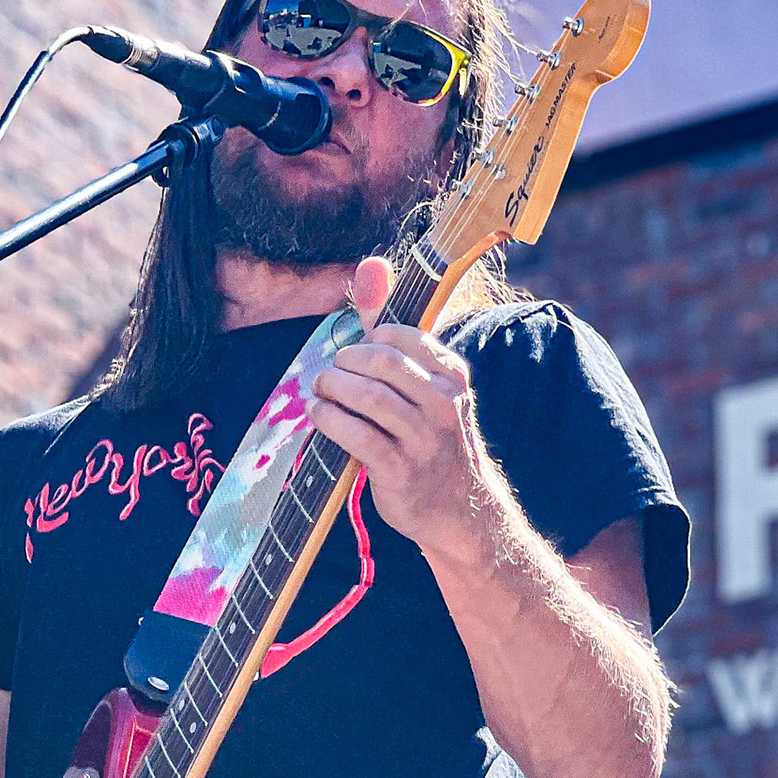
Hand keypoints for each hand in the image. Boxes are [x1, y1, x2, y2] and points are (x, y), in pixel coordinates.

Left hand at [309, 257, 494, 554]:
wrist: (458, 510)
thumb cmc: (433, 440)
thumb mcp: (428, 388)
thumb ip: (394, 332)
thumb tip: (371, 266)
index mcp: (453, 376)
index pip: (401, 336)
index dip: (366, 340)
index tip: (355, 356)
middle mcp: (444, 402)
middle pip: (379, 362)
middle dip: (343, 363)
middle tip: (330, 374)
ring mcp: (423, 437)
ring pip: (365, 396)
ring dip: (330, 390)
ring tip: (320, 393)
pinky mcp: (399, 468)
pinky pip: (353, 433)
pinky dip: (327, 419)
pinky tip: (319, 415)